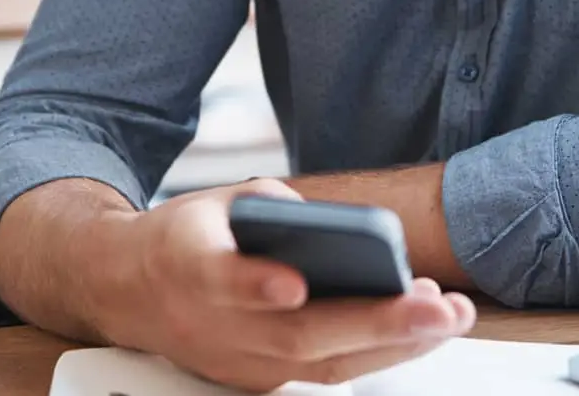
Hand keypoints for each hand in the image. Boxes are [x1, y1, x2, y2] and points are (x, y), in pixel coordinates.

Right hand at [91, 179, 477, 391]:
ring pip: (320, 365)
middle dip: (376, 323)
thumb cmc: (185, 239)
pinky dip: (376, 352)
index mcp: (188, 264)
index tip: (292, 284)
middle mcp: (212, 324)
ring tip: (451, 316)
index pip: (220, 278)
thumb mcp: (216, 201)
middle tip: (440, 307)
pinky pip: (324, 373)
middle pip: (296, 335)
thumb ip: (272, 205)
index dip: (256, 284)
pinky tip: (423, 329)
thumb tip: (340, 228)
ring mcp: (236, 362)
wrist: (127, 292)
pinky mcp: (257, 381)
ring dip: (393, 344)